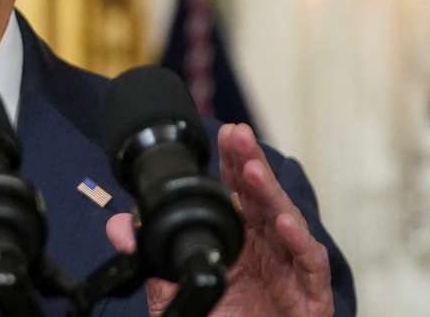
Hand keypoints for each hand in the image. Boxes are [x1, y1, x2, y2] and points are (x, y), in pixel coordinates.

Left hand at [106, 123, 333, 316]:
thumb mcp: (178, 294)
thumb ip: (152, 262)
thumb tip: (117, 225)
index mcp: (242, 243)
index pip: (239, 195)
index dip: (233, 164)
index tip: (224, 134)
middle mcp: (269, 250)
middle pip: (263, 199)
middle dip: (251, 164)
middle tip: (238, 135)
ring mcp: (291, 271)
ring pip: (288, 223)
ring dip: (271, 195)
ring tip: (253, 171)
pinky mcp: (312, 296)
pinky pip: (310, 264)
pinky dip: (299, 242)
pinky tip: (283, 223)